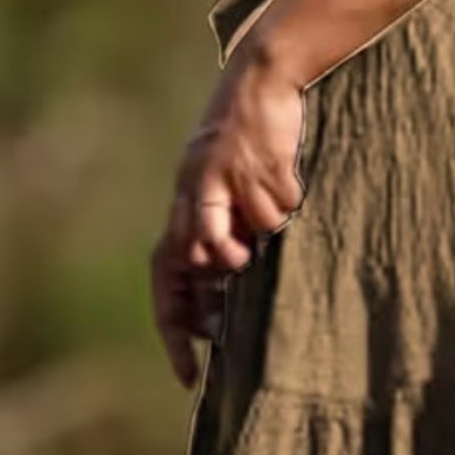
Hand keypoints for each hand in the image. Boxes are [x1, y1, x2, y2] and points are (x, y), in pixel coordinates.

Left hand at [151, 42, 306, 387]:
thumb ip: (221, 240)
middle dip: (220, 290)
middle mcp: (191, 193)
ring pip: (234, 246)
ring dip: (256, 242)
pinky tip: (288, 178)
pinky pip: (274, 213)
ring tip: (271, 217)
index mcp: (182, 204)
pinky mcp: (252, 162)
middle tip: (237, 304)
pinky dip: (287, 204)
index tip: (189, 377)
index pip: (166, 278)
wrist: (263, 77)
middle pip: (192, 265)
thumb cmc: (250, 143)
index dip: (174, 330)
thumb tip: (221, 307)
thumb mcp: (227, 193)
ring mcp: (220, 178)